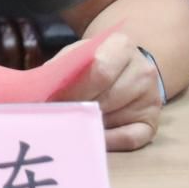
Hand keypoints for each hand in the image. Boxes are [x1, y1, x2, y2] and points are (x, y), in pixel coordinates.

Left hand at [51, 32, 162, 151]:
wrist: (129, 67)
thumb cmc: (96, 61)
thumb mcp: (79, 54)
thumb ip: (62, 68)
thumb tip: (35, 92)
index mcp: (122, 45)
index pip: (100, 69)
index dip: (75, 89)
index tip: (54, 100)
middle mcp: (143, 71)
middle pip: (107, 96)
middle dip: (79, 107)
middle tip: (58, 116)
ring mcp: (151, 98)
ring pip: (114, 117)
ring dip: (89, 123)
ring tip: (69, 123)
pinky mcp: (153, 123)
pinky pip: (129, 139)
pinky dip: (108, 141)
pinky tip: (91, 137)